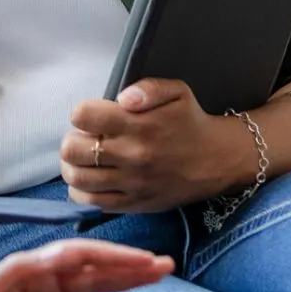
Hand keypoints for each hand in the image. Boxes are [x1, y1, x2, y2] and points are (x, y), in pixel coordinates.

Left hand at [62, 79, 249, 212]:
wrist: (218, 160)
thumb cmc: (191, 122)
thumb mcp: (177, 92)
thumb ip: (148, 87)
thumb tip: (122, 98)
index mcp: (138, 125)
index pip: (84, 116)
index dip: (81, 113)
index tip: (91, 115)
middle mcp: (132, 155)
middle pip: (72, 149)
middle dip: (72, 139)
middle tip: (85, 137)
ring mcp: (131, 183)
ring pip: (77, 178)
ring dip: (72, 166)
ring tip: (84, 158)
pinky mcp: (134, 203)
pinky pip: (92, 202)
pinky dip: (82, 191)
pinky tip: (91, 179)